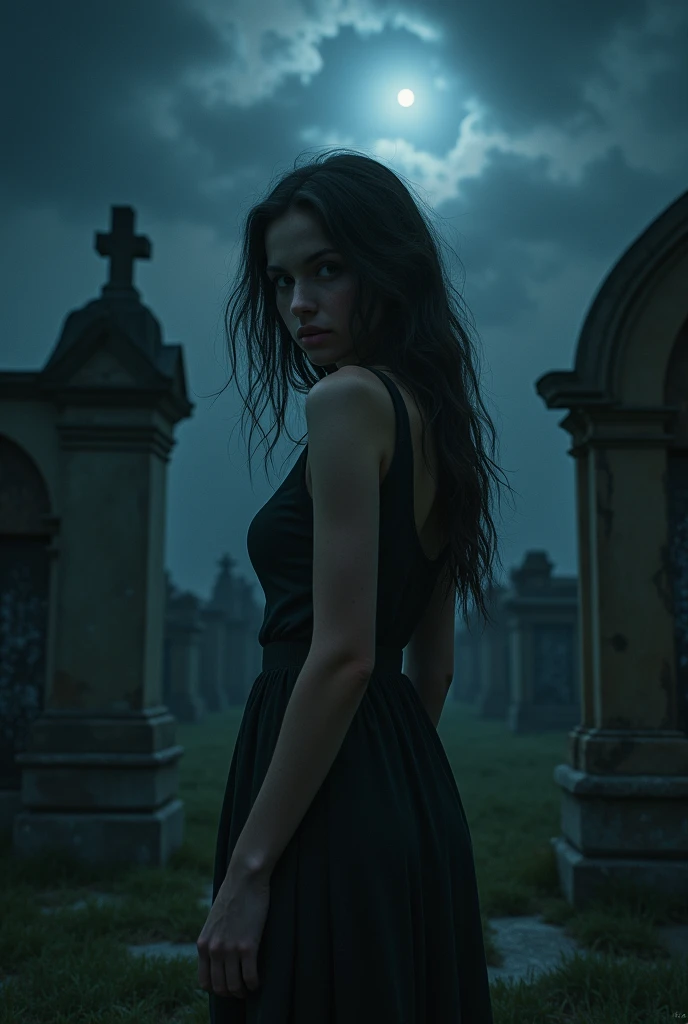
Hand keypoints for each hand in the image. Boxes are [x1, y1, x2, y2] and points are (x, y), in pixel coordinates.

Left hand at [196, 863, 270, 998]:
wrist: (245, 878)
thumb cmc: (233, 895)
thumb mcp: (214, 920)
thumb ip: (214, 939)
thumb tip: (219, 955)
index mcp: (203, 944)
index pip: (204, 981)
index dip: (217, 989)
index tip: (228, 986)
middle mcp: (214, 950)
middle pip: (219, 987)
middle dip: (231, 993)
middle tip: (241, 990)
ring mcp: (230, 949)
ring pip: (234, 986)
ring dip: (243, 991)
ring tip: (250, 987)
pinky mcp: (247, 946)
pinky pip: (250, 977)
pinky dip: (254, 984)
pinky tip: (258, 980)